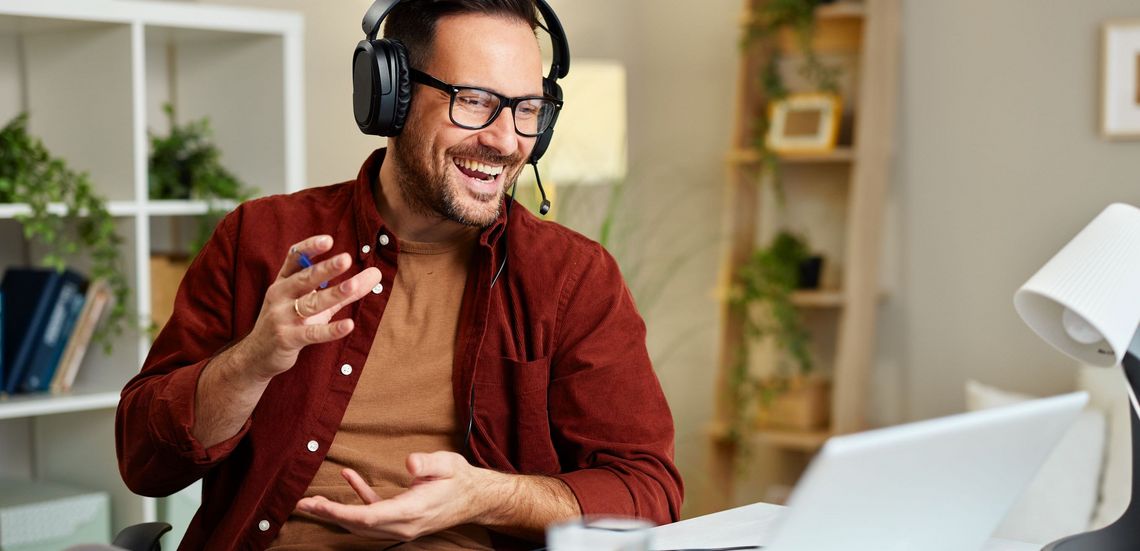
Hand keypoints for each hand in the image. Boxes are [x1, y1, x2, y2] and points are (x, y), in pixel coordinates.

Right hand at [239, 235, 381, 380]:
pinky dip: (330, 330)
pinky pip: (311, 333)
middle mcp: (279, 295)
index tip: (328, 240)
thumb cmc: (291, 322)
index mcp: (284, 281)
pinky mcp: (287, 338)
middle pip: (304, 278)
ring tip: (352, 286)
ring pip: (310, 304)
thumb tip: (377, 273)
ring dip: (332, 294)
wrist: (258, 355)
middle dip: (325, 269)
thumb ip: (345, 290)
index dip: (309, 248)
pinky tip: (348, 325)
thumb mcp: (315, 303)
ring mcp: (281, 317)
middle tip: (346, 259)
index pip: (294, 258)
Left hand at [296, 452, 504, 541]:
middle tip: (302, 504)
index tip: (318, 503)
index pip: (368, 516)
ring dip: (336, 512)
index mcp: (411, 511)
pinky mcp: (401, 518)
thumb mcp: (448, 465)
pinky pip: (374, 512)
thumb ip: (429, 463)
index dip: (340, 511)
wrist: (476, 497)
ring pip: (361, 523)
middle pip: (357, 525)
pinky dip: (358, 498)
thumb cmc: (460, 479)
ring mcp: (400, 525)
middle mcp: (402, 525)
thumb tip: (410, 462)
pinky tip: (349, 477)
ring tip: (313, 501)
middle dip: (328, 514)